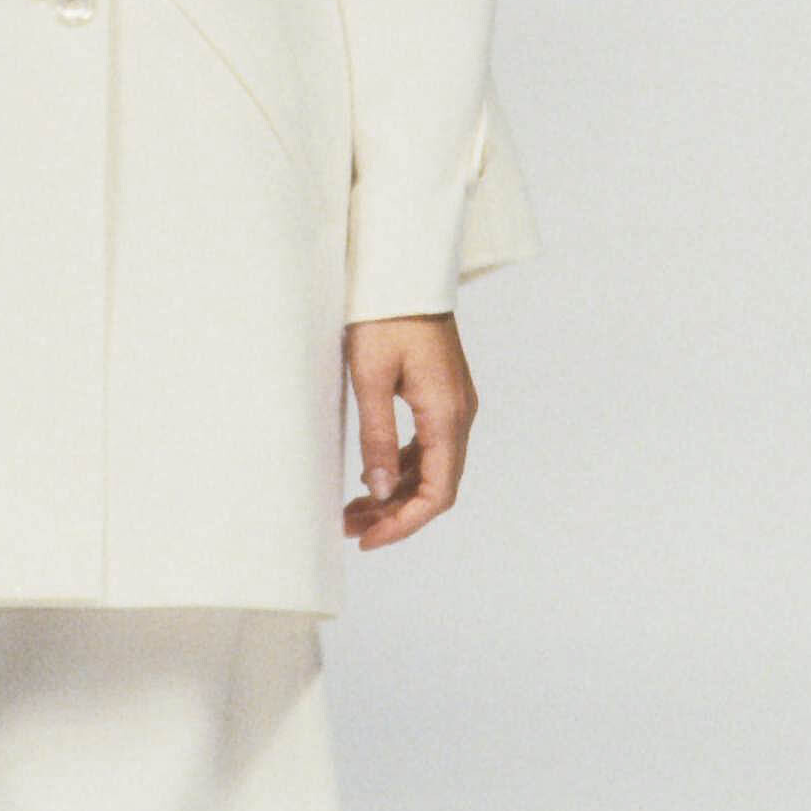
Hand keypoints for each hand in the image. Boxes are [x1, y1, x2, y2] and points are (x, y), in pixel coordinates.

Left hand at [342, 311, 475, 550]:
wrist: (404, 272)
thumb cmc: (384, 316)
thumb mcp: (370, 377)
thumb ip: (377, 436)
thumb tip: (382, 490)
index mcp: (446, 414)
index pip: (437, 492)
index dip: (404, 524)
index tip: (368, 539)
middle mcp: (459, 415)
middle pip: (436, 486)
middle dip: (396, 515)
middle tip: (351, 528)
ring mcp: (454, 405)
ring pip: (433, 468)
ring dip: (398, 494)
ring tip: (354, 510)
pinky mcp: (443, 395)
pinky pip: (429, 446)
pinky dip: (403, 468)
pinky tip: (374, 475)